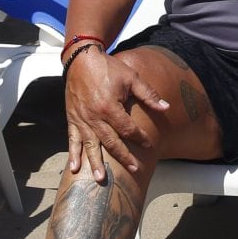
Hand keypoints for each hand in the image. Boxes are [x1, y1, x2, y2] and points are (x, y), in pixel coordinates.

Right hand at [63, 49, 167, 182]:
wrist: (81, 59)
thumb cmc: (107, 68)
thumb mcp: (131, 78)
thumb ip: (148, 94)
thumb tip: (165, 107)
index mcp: (109, 107)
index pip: (127, 129)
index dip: (139, 137)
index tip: (149, 145)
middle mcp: (94, 117)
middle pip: (111, 142)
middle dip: (123, 157)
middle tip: (134, 170)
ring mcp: (81, 119)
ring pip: (90, 146)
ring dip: (95, 163)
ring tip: (101, 179)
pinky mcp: (72, 119)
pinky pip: (72, 140)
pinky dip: (73, 154)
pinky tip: (74, 168)